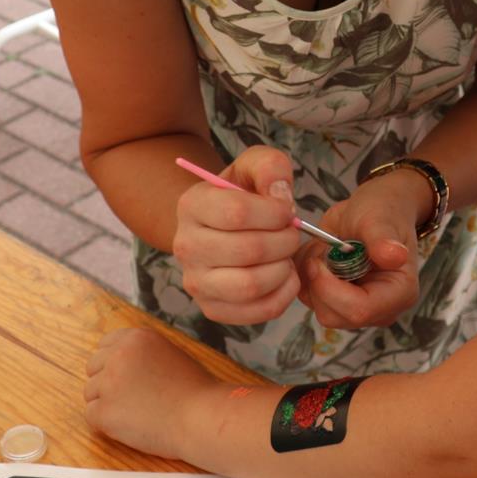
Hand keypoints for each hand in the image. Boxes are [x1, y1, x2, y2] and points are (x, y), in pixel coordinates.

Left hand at [84, 327, 214, 458]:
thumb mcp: (168, 354)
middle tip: (131, 398)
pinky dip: (106, 424)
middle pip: (93, 368)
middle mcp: (119, 355)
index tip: (124, 377)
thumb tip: (118, 362)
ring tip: (136, 412)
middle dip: (107, 383)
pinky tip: (130, 424)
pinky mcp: (104, 411)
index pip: (104, 345)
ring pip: (90, 393)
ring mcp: (109, 383)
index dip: (113, 364)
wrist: (200, 417)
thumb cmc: (193, 391)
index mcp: (136, 338)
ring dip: (107, 404)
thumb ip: (141, 353)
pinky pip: (91, 416)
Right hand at [173, 146, 303, 324]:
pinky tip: (284, 275)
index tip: (286, 210)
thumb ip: (269, 167)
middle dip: (284, 240)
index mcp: (192, 205)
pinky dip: (283, 294)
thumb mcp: (252, 166)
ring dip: (282, 268)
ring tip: (285, 255)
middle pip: (248, 250)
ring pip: (250, 285)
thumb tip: (280, 197)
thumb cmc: (240, 195)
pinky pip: (258, 311)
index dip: (274, 213)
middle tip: (291, 233)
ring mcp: (196, 282)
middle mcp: (185, 246)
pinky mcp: (213, 308)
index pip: (237, 213)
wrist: (218, 226)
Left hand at [296, 171, 426, 329]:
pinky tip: (320, 255)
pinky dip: (305, 276)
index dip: (331, 289)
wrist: (374, 209)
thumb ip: (383, 238)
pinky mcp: (337, 303)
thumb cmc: (382, 212)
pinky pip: (308, 298)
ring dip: (311, 277)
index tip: (320, 259)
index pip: (360, 310)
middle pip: (334, 315)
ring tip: (325, 248)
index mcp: (399, 293)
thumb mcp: (380, 219)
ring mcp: (357, 308)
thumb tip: (395, 256)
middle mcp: (379, 309)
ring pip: (317, 307)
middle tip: (322, 249)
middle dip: (318, 282)